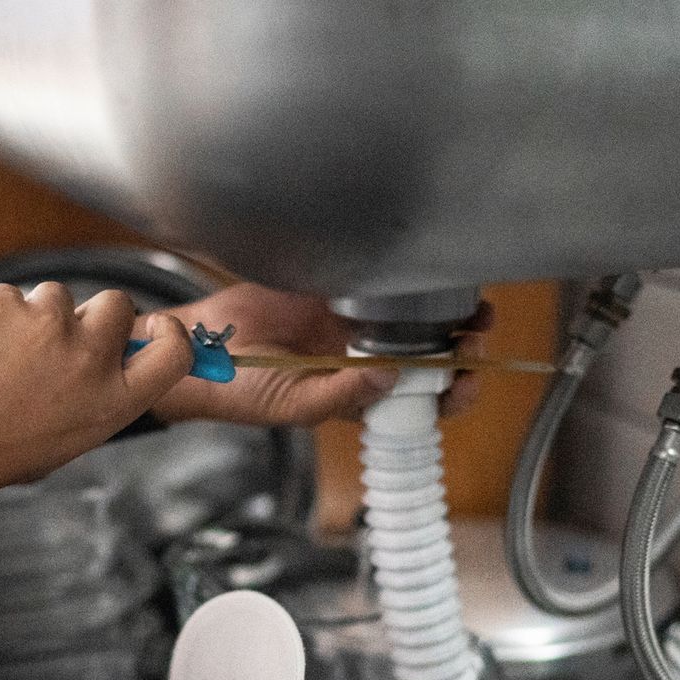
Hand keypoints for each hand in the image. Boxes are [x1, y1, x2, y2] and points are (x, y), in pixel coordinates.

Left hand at [0, 283, 192, 549]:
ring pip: (57, 297)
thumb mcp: (60, 441)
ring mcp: (47, 325)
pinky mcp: (4, 303)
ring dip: (34, 317)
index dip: (166, 333)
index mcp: (111, 403)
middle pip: (118, 305)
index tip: (150, 330)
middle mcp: (89, 360)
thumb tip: (108, 360)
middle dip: (91, 315)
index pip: (174, 351)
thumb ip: (93, 399)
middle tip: (55, 342)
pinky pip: (9, 297)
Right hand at [144, 283, 485, 424]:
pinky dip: (407, 281)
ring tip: (472, 305)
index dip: (453, 393)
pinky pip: (381, 284)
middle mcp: (365, 362)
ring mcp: (354, 326)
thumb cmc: (242, 389)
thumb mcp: (295, 404)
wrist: (202, 347)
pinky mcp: (337, 292)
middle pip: (432, 359)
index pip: (422, 404)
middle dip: (464, 349)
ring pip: (417, 321)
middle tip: (477, 333)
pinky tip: (426, 274)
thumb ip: (343, 394)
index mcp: (361, 397)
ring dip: (448, 315)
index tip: (467, 376)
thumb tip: (391, 376)